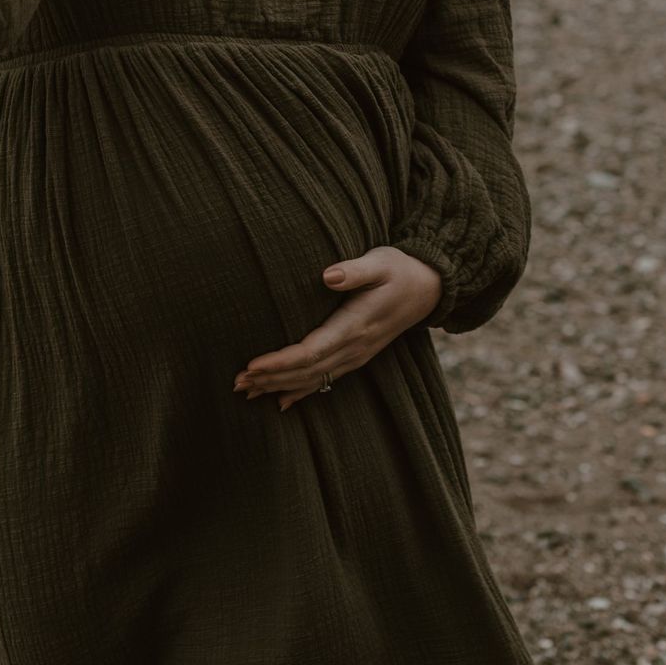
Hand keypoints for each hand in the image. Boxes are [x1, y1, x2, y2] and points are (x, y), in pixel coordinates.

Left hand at [234, 245, 442, 412]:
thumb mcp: (380, 262)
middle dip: (270, 379)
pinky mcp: (356, 356)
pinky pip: (324, 380)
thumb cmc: (399, 269)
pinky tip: (280, 402)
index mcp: (355, 326)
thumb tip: (327, 275)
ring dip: (278, 387)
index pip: (310, 352)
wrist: (428, 287)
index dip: (279, 362)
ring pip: (312, 380)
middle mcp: (354, 348)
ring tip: (246, 392)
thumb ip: (355, 270)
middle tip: (236, 384)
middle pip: (305, 372)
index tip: (251, 364)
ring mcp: (356, 356)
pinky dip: (300, 392)